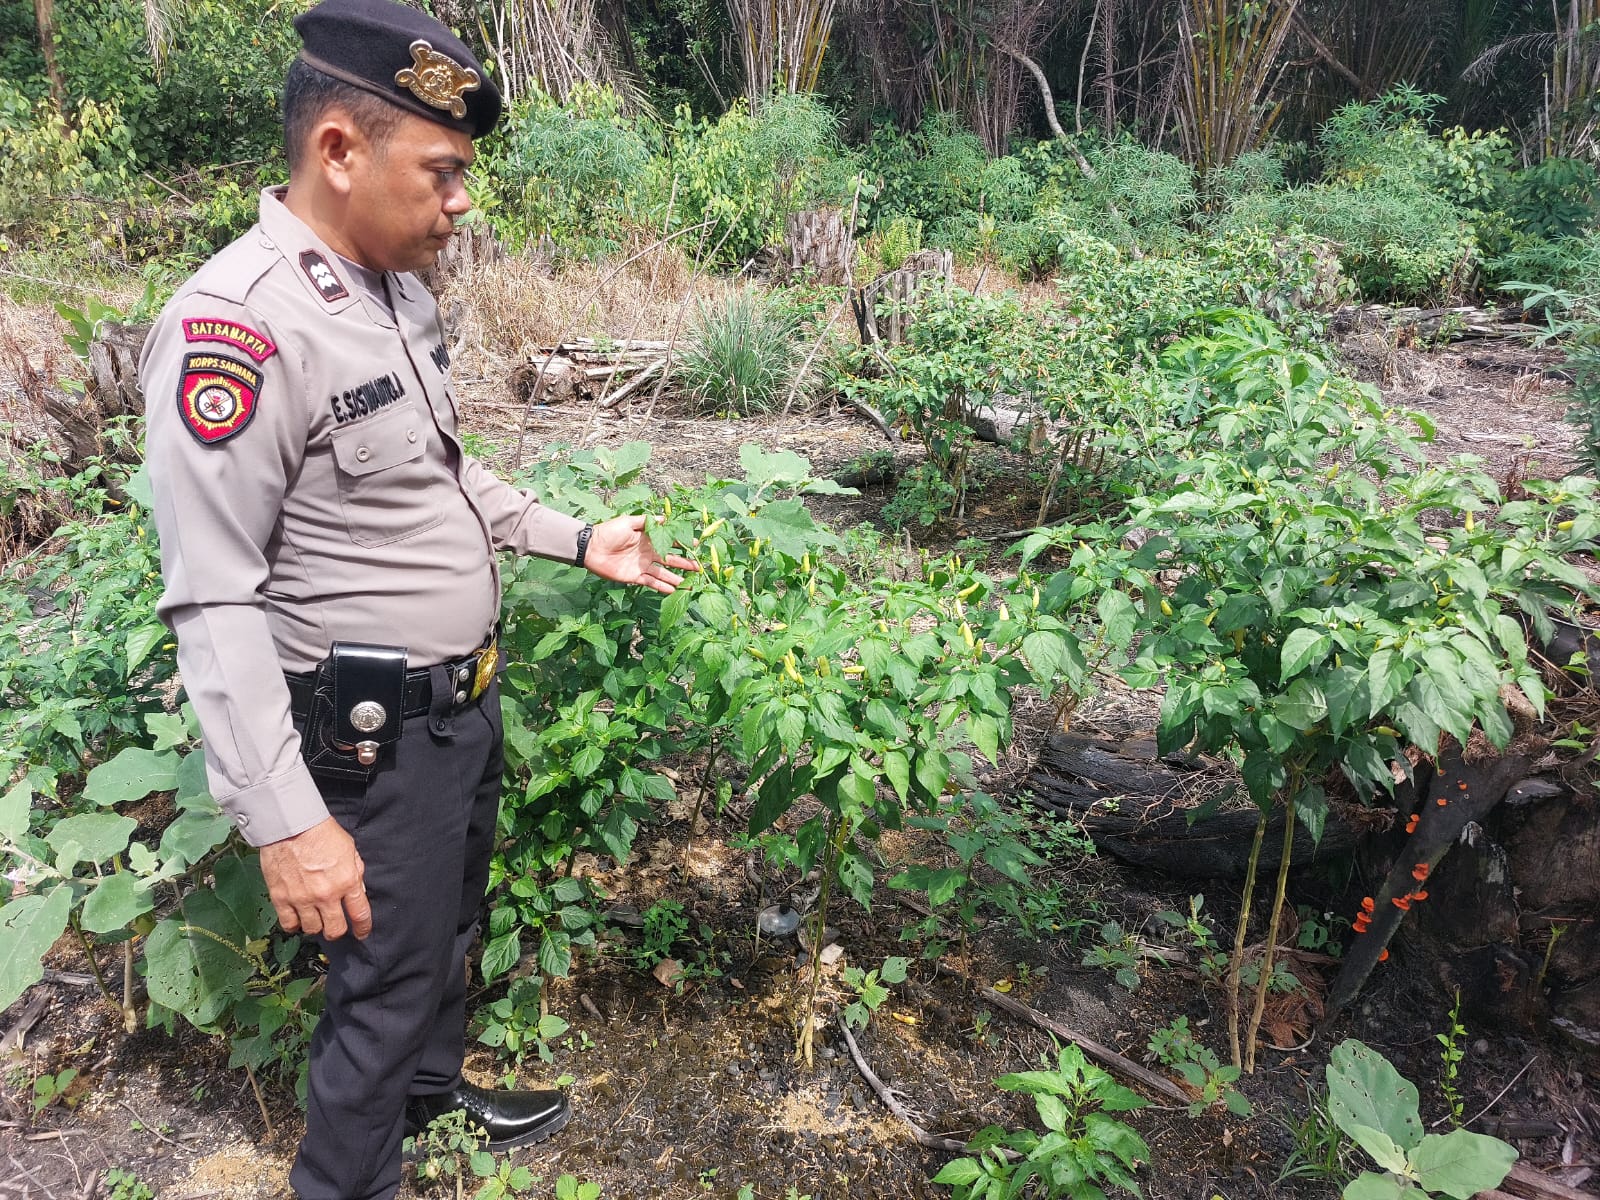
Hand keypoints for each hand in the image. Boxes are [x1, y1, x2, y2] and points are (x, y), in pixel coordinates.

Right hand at [258, 817, 371, 940]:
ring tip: (315, 918)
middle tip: (335, 925)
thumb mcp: (350, 850)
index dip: (363, 928)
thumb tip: (357, 891)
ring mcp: (302, 899)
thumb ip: (355, 873)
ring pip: (312, 929)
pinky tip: (297, 917)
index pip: (360, 915)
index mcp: (347, 882)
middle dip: (337, 930)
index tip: (362, 932)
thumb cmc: (321, 833)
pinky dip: (294, 924)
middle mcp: (326, 895)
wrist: (291, 826)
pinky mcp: (281, 898)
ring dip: (315, 926)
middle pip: (335, 930)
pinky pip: (289, 924)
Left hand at [582, 515, 698, 594]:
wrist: (591, 548)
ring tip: (689, 585)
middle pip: (671, 560)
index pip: (670, 542)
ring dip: (676, 579)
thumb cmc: (609, 532)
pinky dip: (662, 587)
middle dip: (685, 564)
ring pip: (664, 573)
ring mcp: (643, 566)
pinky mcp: (635, 577)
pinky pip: (651, 582)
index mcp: (649, 539)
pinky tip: (673, 590)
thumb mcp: (628, 522)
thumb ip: (647, 521)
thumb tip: (665, 519)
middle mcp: (649, 553)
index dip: (683, 543)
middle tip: (699, 569)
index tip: (696, 546)